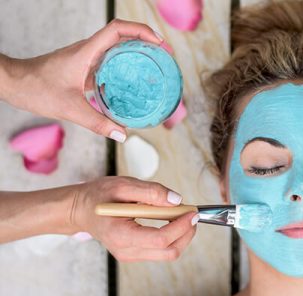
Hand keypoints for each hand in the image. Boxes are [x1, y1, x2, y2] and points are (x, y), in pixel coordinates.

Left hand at [7, 19, 162, 141]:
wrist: (14, 83)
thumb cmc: (36, 89)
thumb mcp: (70, 109)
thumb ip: (98, 123)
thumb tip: (123, 135)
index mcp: (87, 52)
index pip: (117, 30)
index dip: (141, 31)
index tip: (158, 43)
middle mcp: (88, 50)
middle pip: (123, 35)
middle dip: (146, 41)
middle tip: (164, 56)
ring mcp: (86, 57)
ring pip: (117, 47)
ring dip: (137, 52)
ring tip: (155, 67)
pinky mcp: (84, 66)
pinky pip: (109, 62)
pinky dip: (124, 67)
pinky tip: (131, 85)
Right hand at [70, 176, 197, 261]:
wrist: (80, 210)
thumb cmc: (98, 196)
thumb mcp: (123, 185)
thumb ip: (151, 192)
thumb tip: (176, 200)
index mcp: (121, 234)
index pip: (160, 239)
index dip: (181, 227)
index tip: (192, 212)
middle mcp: (126, 250)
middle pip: (169, 251)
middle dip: (187, 233)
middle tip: (191, 213)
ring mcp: (131, 255)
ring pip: (168, 253)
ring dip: (182, 235)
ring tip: (181, 215)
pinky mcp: (135, 253)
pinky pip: (161, 250)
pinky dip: (172, 236)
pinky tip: (170, 220)